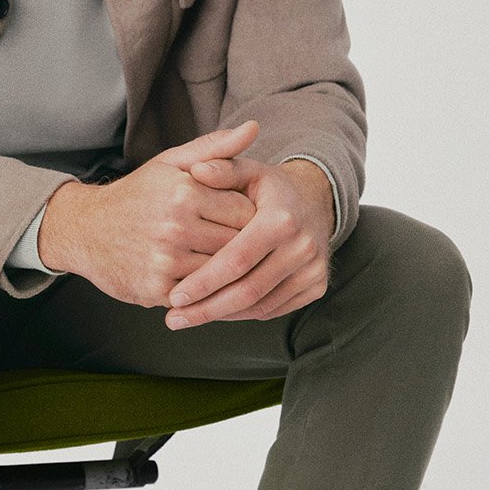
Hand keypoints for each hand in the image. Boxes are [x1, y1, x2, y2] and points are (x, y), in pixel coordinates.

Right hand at [36, 121, 261, 307]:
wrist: (85, 230)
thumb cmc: (136, 194)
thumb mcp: (171, 163)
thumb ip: (215, 148)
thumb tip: (253, 128)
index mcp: (184, 193)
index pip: (246, 211)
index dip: (252, 217)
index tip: (250, 220)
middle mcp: (175, 227)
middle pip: (238, 244)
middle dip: (246, 246)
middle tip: (249, 246)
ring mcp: (165, 261)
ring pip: (222, 272)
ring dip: (230, 271)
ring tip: (231, 264)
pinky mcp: (157, 289)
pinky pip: (201, 294)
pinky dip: (208, 289)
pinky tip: (206, 280)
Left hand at [163, 138, 331, 327]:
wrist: (316, 201)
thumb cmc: (270, 188)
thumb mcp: (249, 171)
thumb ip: (222, 170)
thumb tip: (196, 170)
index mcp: (282, 219)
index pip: (237, 259)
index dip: (204, 281)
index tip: (174, 296)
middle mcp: (303, 247)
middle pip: (248, 290)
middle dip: (207, 308)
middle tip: (173, 319)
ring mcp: (313, 270)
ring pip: (260, 306)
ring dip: (221, 315)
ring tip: (187, 318)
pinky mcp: (317, 286)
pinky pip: (273, 310)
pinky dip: (242, 315)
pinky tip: (215, 313)